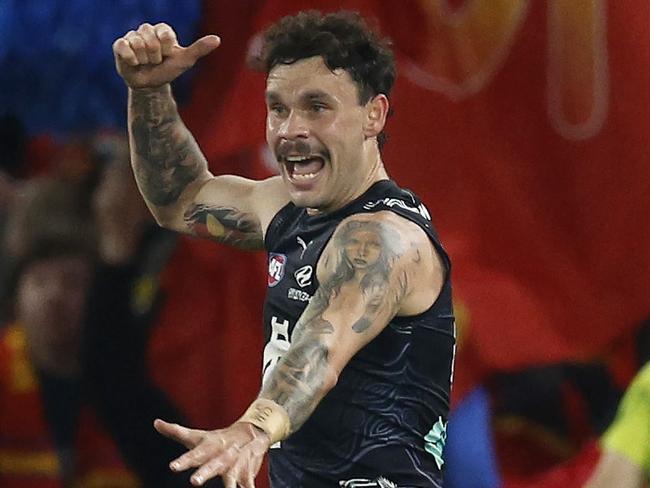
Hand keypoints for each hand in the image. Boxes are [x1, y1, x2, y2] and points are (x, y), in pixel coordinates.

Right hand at [113, 23, 219, 88]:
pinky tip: (135, 63)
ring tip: (146, 63)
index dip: (166, 48)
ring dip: (144, 59)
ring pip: (137, 43)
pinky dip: (131, 58)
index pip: (164, 32)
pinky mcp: (120, 45)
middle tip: (156, 61)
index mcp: (162, 30)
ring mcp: (132, 36)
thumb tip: (217, 39)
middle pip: (150, 39)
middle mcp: (147, 30)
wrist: (151, 85)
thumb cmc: (169, 71)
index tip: (167, 55)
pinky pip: (123, 47)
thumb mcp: (185, 61)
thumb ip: (199, 49)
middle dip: (155, 56)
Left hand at [154, 419, 270, 487]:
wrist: (252, 433)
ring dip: (229, 485)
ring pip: (231, 476)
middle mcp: (221, 455)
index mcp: (208, 447)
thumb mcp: (197, 436)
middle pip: (212, 465)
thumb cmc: (218, 439)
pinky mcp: (247, 473)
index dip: (183, 461)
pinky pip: (248, 484)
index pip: (193, 454)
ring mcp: (235, 464)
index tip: (173, 467)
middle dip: (204, 473)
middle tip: (194, 482)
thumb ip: (176, 432)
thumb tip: (155, 422)